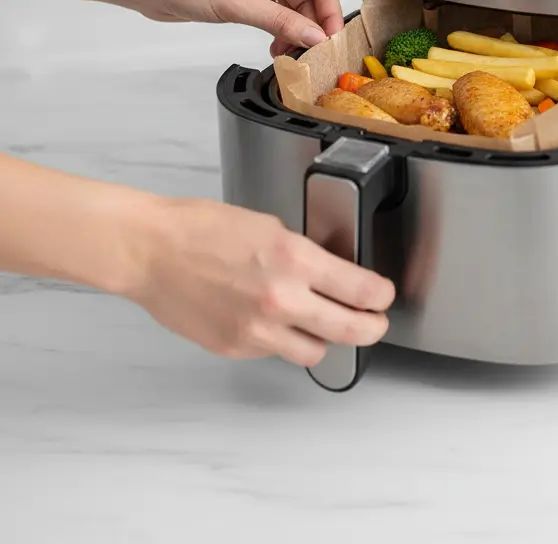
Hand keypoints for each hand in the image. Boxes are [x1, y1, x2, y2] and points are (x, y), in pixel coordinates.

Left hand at [132, 0, 343, 56]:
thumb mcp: (239, 4)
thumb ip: (281, 22)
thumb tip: (314, 37)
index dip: (330, 12)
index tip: (331, 39)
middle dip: (312, 26)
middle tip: (311, 52)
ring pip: (293, 8)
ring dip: (295, 31)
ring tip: (290, 52)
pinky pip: (275, 14)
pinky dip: (279, 31)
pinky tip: (276, 46)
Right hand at [132, 197, 394, 366]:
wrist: (152, 251)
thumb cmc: (202, 229)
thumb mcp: (271, 226)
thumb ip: (306, 255)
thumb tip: (333, 273)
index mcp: (295, 260)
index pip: (362, 289)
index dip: (382, 296)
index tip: (384, 295)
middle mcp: (281, 299)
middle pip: (351, 330)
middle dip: (372, 328)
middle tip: (376, 323)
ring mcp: (258, 329)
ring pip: (316, 352)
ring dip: (326, 338)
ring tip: (324, 323)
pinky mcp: (236, 347)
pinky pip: (276, 352)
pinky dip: (283, 339)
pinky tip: (275, 320)